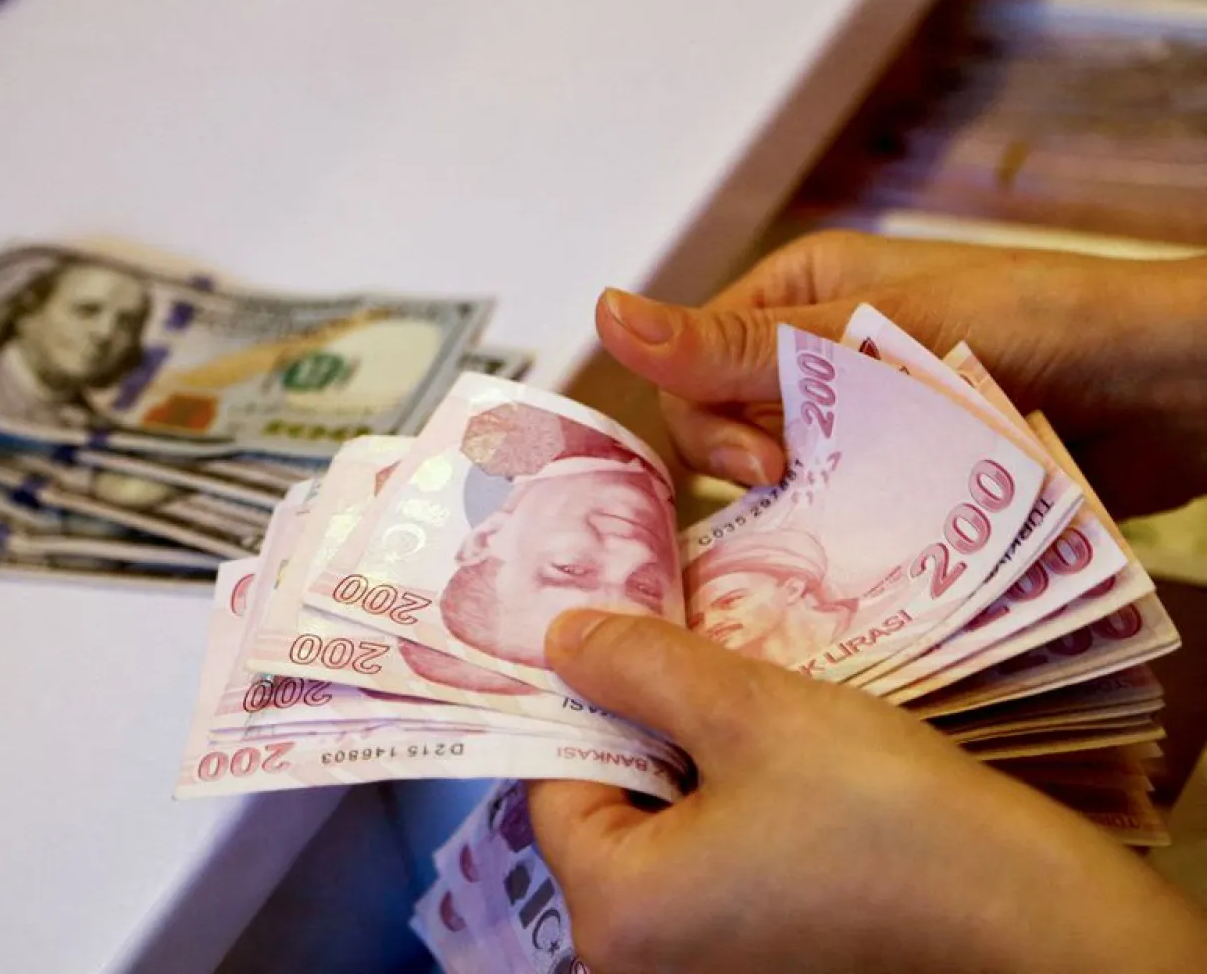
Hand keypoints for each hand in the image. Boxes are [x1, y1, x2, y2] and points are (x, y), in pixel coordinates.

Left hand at [528, 610, 1206, 973]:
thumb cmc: (883, 818)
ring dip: (692, 770)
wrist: (1027, 923)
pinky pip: (709, 873)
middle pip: (604, 815)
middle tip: (700, 670)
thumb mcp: (748, 712)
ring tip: (747, 716)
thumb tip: (559, 641)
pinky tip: (781, 774)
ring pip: (661, 837)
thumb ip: (639, 668)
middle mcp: (638, 962)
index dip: (589, 705)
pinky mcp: (754, 966)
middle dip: (646, 734)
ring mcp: (699, 971)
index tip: (633, 647)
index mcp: (614, 913)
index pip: (555, 785)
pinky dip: (729, 815)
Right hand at [596, 231, 1206, 516]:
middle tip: (799, 489)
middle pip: (721, 434)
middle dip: (747, 472)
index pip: (690, 373)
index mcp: (793, 299)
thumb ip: (738, 342)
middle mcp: (814, 364)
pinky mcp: (902, 483)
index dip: (706, 426)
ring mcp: (859, 426)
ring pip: (778, 486)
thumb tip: (607, 312)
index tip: (764, 463)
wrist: (1171, 386)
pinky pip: (838, 520)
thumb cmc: (1038, 321)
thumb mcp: (871, 327)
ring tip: (843, 528)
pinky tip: (861, 560)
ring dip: (796, 510)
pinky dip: (840, 541)